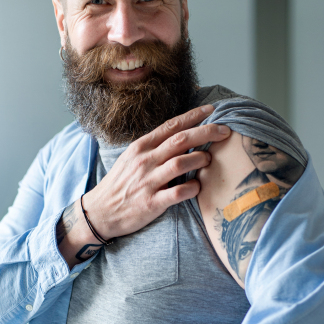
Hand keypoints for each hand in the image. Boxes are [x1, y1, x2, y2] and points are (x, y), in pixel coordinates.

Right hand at [82, 104, 230, 240]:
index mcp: (141, 147)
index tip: (212, 110)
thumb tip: (179, 135)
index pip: (171, 126)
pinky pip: (177, 193)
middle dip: (206, 132)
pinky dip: (192, 189)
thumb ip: (153, 147)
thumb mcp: (131, 159)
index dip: (193, 116)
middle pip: (181, 140)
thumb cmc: (119, 184)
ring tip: (209, 159)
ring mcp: (147, 182)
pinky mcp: (151, 203)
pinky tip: (198, 187)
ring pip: (180, 163)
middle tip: (225, 131)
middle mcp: (145, 161)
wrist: (99, 213)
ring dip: (199, 159)